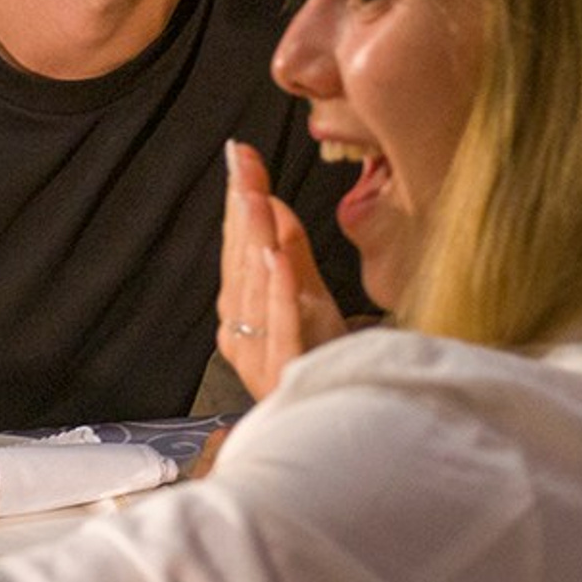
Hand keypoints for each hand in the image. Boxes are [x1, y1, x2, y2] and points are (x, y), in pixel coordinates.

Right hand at [216, 139, 346, 398]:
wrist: (343, 426)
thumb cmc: (324, 365)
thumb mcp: (310, 298)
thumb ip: (290, 252)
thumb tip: (269, 201)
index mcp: (240, 313)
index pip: (237, 246)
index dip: (237, 199)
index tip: (240, 156)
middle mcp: (239, 332)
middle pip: (241, 260)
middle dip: (241, 206)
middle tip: (242, 161)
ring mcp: (258, 354)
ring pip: (255, 287)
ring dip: (253, 238)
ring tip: (254, 196)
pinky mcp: (284, 371)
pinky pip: (280, 324)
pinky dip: (278, 290)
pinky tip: (276, 258)